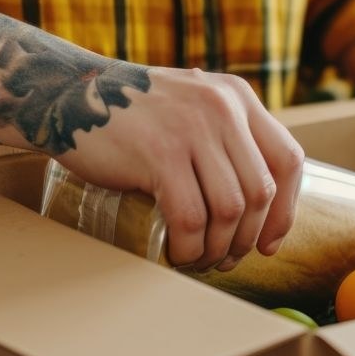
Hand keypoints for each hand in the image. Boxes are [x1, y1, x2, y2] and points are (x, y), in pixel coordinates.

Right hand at [58, 68, 304, 270]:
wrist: (66, 95)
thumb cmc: (134, 115)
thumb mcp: (194, 106)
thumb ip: (228, 136)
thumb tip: (262, 203)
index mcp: (238, 97)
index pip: (288, 159)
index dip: (286, 210)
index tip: (269, 243)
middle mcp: (223, 108)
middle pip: (262, 192)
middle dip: (248, 238)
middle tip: (227, 259)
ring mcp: (191, 128)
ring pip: (230, 209)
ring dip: (218, 248)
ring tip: (202, 260)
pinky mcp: (158, 153)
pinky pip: (191, 218)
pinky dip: (190, 247)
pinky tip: (180, 255)